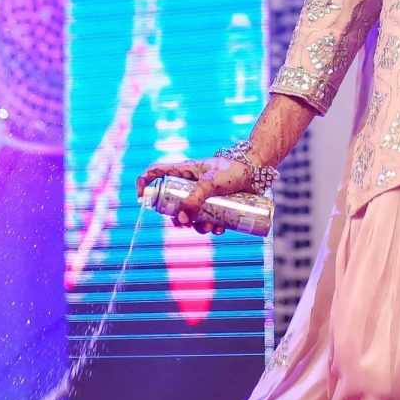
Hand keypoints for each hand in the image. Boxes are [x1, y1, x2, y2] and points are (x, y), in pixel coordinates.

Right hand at [135, 157, 255, 235]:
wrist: (258, 170)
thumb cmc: (233, 170)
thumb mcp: (211, 184)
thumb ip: (195, 200)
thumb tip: (181, 220)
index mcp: (184, 171)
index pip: (156, 173)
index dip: (144, 183)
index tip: (141, 198)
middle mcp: (191, 184)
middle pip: (173, 203)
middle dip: (176, 218)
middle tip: (183, 225)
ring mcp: (203, 195)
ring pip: (191, 215)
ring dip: (196, 226)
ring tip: (209, 228)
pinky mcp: (217, 204)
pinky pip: (208, 219)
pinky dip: (211, 227)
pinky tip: (219, 230)